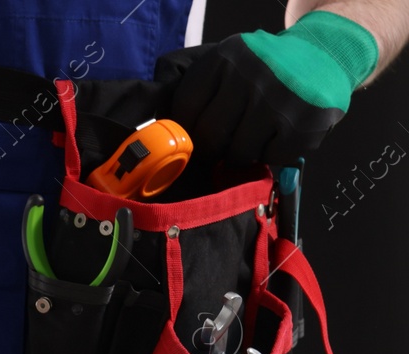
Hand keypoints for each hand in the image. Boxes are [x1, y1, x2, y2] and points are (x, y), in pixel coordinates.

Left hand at [171, 11, 377, 165]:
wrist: (325, 54)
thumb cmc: (264, 69)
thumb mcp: (229, 66)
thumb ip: (201, 94)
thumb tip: (167, 137)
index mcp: (225, 58)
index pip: (185, 109)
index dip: (183, 133)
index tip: (186, 142)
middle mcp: (252, 76)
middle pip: (208, 137)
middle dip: (208, 151)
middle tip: (216, 151)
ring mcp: (280, 100)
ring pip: (237, 153)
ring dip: (239, 154)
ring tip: (250, 138)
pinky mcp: (305, 124)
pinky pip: (270, 159)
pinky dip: (269, 155)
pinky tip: (276, 136)